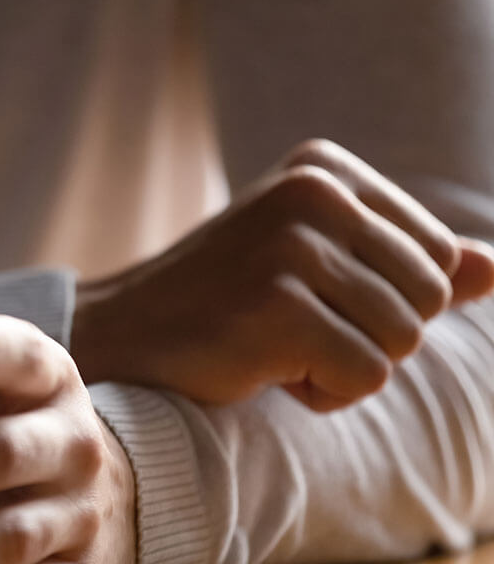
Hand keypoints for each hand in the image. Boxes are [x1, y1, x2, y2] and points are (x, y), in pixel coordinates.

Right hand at [71, 138, 493, 410]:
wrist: (122, 336)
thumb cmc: (224, 304)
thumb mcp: (318, 265)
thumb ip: (405, 262)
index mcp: (324, 170)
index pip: (440, 256)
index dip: (385, 301)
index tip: (308, 299)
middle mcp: (312, 194)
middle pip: (432, 298)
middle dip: (373, 336)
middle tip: (291, 330)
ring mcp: (292, 247)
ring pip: (405, 341)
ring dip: (346, 367)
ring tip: (273, 347)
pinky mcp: (277, 306)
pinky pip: (366, 377)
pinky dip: (321, 393)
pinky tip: (261, 370)